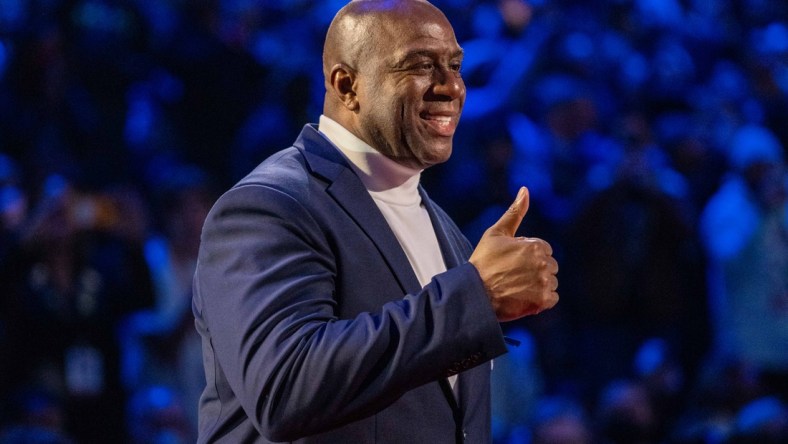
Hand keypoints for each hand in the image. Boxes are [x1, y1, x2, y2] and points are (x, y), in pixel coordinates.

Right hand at [469, 187, 558, 320]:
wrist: (474, 293)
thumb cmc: (483, 262)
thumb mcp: (496, 233)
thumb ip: (514, 212)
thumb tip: (525, 190)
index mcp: (535, 246)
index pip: (544, 250)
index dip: (528, 257)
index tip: (512, 263)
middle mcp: (543, 263)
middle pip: (550, 266)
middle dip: (536, 270)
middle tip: (514, 276)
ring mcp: (543, 283)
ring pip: (552, 282)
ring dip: (539, 286)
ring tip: (517, 287)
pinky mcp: (542, 301)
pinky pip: (552, 298)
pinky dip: (541, 300)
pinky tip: (524, 297)